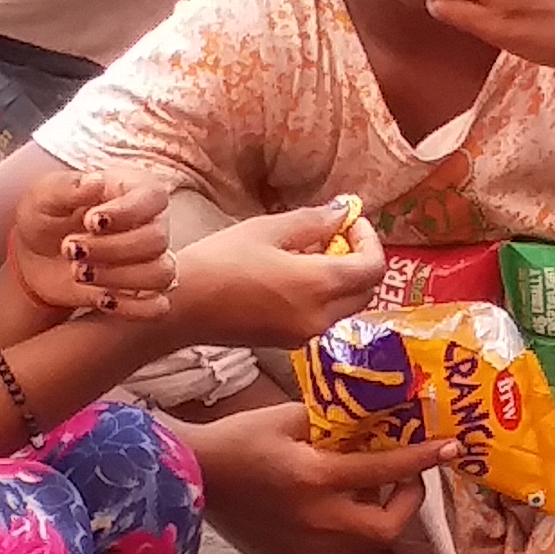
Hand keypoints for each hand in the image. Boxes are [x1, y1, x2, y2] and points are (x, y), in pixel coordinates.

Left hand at [5, 162, 175, 317]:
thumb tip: (96, 181)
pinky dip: (132, 307)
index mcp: (131, 190)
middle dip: (111, 248)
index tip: (90, 221)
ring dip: (119, 278)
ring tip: (78, 273)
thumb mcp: (45, 196)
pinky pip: (157, 306)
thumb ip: (69, 188)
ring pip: (161, 274)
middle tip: (69, 249)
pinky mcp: (140, 293)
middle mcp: (149, 224)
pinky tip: (101, 300)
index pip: (154, 197)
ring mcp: (148, 260)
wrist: (33, 255)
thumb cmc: (45, 215)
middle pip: (157, 239)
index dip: (126, 212)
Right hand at [162, 201, 388, 347]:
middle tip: (336, 233)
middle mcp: (320, 316)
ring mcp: (305, 334)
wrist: (181, 306)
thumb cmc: (220, 261)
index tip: (349, 220)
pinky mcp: (289, 342)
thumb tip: (344, 211)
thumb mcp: (268, 230)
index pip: (373, 267)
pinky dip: (323, 294)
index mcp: (318, 285)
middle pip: (365, 290)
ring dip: (342, 278)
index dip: (369, 239)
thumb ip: (314, 222)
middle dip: (360, 259)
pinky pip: (322, 316)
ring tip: (311, 250)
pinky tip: (294, 274)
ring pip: (346, 305)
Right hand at [189, 400, 456, 548]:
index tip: (450, 447)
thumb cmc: (238, 441)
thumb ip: (330, 420)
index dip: (421, 459)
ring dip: (384, 510)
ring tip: (384, 479)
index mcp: (315, 479)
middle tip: (412, 476)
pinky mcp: (299, 539)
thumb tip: (369, 414)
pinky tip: (351, 488)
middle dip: (408, 503)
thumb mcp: (287, 417)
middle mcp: (318, 515)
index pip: (383, 468)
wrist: (193, 475)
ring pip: (366, 534)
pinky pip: (343, 531)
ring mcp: (308, 533)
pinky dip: (357, 513)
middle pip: (384, 527)